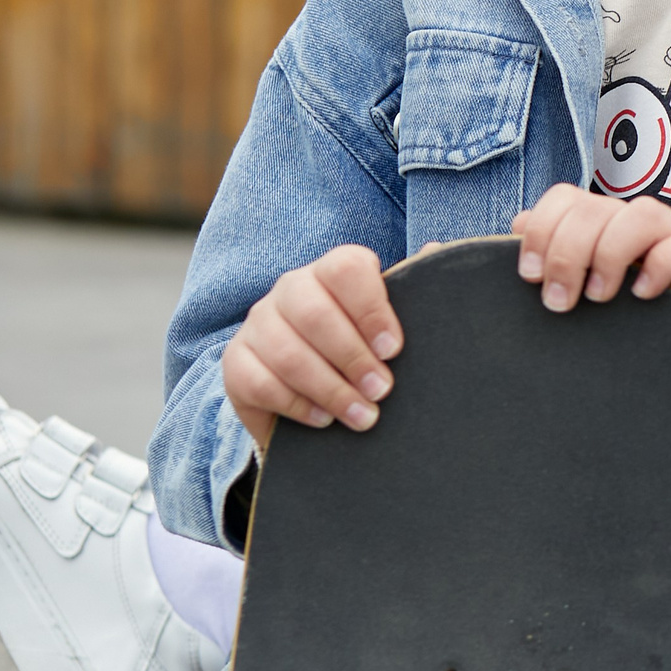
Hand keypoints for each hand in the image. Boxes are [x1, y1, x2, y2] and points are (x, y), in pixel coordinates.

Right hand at [223, 245, 401, 449]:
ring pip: (288, 353)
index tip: (394, 350)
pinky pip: (261, 384)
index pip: (346, 270)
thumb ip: (415, 289)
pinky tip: (325, 419)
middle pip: (315, 313)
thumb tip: (434, 251)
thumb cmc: (367, 346)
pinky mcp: (236, 363)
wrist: (316, 389)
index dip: (371, 309)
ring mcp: (258, 324)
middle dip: (353, 358)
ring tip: (364, 416)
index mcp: (332, 270)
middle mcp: (291, 289)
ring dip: (331, 389)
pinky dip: (297, 405)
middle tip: (382, 391)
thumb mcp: (394, 320)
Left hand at [510, 185, 670, 330]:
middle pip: (597, 206)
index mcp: (601, 228)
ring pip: (645, 213)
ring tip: (599, 297)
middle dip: (568, 252)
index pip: (568, 198)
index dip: (543, 227)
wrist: (661, 384)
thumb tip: (520, 223)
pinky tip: (641, 295)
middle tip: (559, 301)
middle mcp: (636, 229)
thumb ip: (547, 261)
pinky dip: (661, 265)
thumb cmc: (611, 339)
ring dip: (611, 253)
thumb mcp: (570, 300)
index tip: (530, 274)